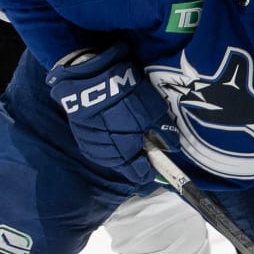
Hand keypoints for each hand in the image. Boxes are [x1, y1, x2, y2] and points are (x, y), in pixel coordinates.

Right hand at [47, 46, 168, 186]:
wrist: (88, 79)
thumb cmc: (125, 97)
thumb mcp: (152, 112)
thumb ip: (163, 133)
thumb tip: (172, 147)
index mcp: (125, 157)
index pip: (142, 174)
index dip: (153, 165)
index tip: (159, 153)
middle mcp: (106, 158)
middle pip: (127, 165)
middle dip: (137, 153)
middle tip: (143, 133)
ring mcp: (91, 147)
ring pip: (113, 154)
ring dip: (121, 145)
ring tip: (126, 125)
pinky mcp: (81, 135)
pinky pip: (100, 143)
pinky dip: (108, 136)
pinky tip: (111, 121)